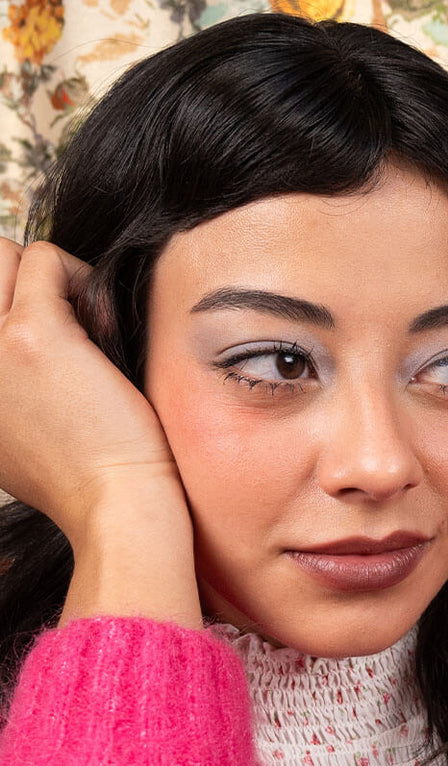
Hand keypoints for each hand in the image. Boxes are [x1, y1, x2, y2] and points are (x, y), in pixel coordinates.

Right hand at [0, 239, 202, 626]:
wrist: (115, 505)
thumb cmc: (85, 473)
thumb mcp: (15, 434)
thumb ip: (2, 387)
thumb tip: (15, 343)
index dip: (11, 306)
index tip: (53, 343)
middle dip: (27, 281)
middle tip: (73, 325)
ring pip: (7, 255)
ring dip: (55, 277)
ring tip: (90, 327)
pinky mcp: (33, 334)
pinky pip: (47, 259)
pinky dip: (83, 279)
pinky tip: (105, 329)